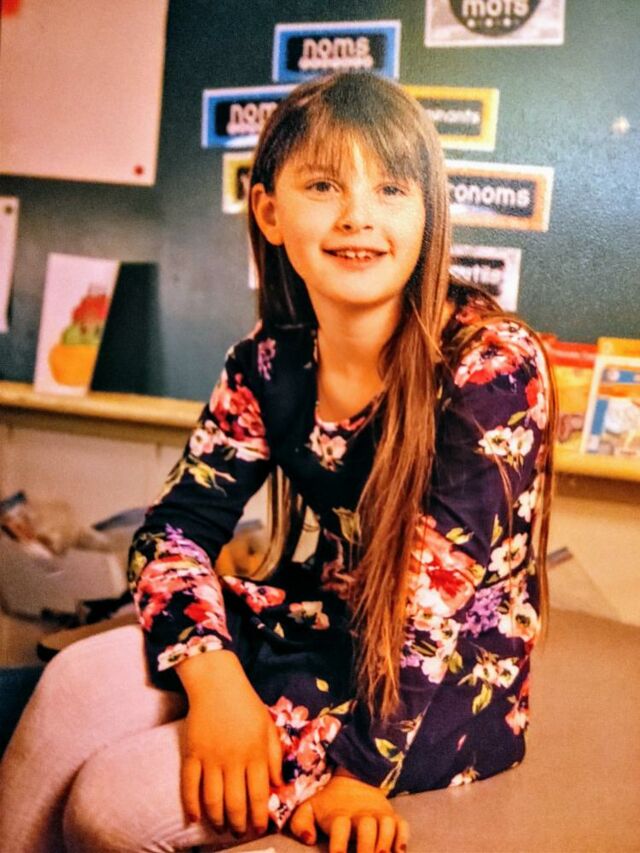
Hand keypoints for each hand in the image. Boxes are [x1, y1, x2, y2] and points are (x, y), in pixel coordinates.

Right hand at [177, 650, 282, 835]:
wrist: (217, 683)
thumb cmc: (246, 704)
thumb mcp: (268, 727)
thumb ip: (274, 756)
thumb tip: (278, 785)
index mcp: (255, 753)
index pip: (258, 795)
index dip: (259, 817)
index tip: (260, 828)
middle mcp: (233, 760)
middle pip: (235, 803)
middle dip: (239, 824)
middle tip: (240, 832)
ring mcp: (210, 758)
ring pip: (212, 800)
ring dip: (217, 820)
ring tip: (221, 827)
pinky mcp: (191, 754)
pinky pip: (189, 786)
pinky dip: (191, 805)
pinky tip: (195, 817)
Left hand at [289, 773, 408, 852]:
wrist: (354, 778)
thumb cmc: (329, 803)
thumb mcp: (310, 808)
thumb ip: (301, 823)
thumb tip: (308, 840)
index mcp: (340, 814)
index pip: (340, 827)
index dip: (338, 845)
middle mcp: (362, 814)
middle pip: (366, 828)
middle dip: (366, 848)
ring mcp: (379, 814)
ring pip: (386, 826)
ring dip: (385, 843)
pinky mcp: (392, 816)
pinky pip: (402, 825)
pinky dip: (403, 838)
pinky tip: (400, 852)